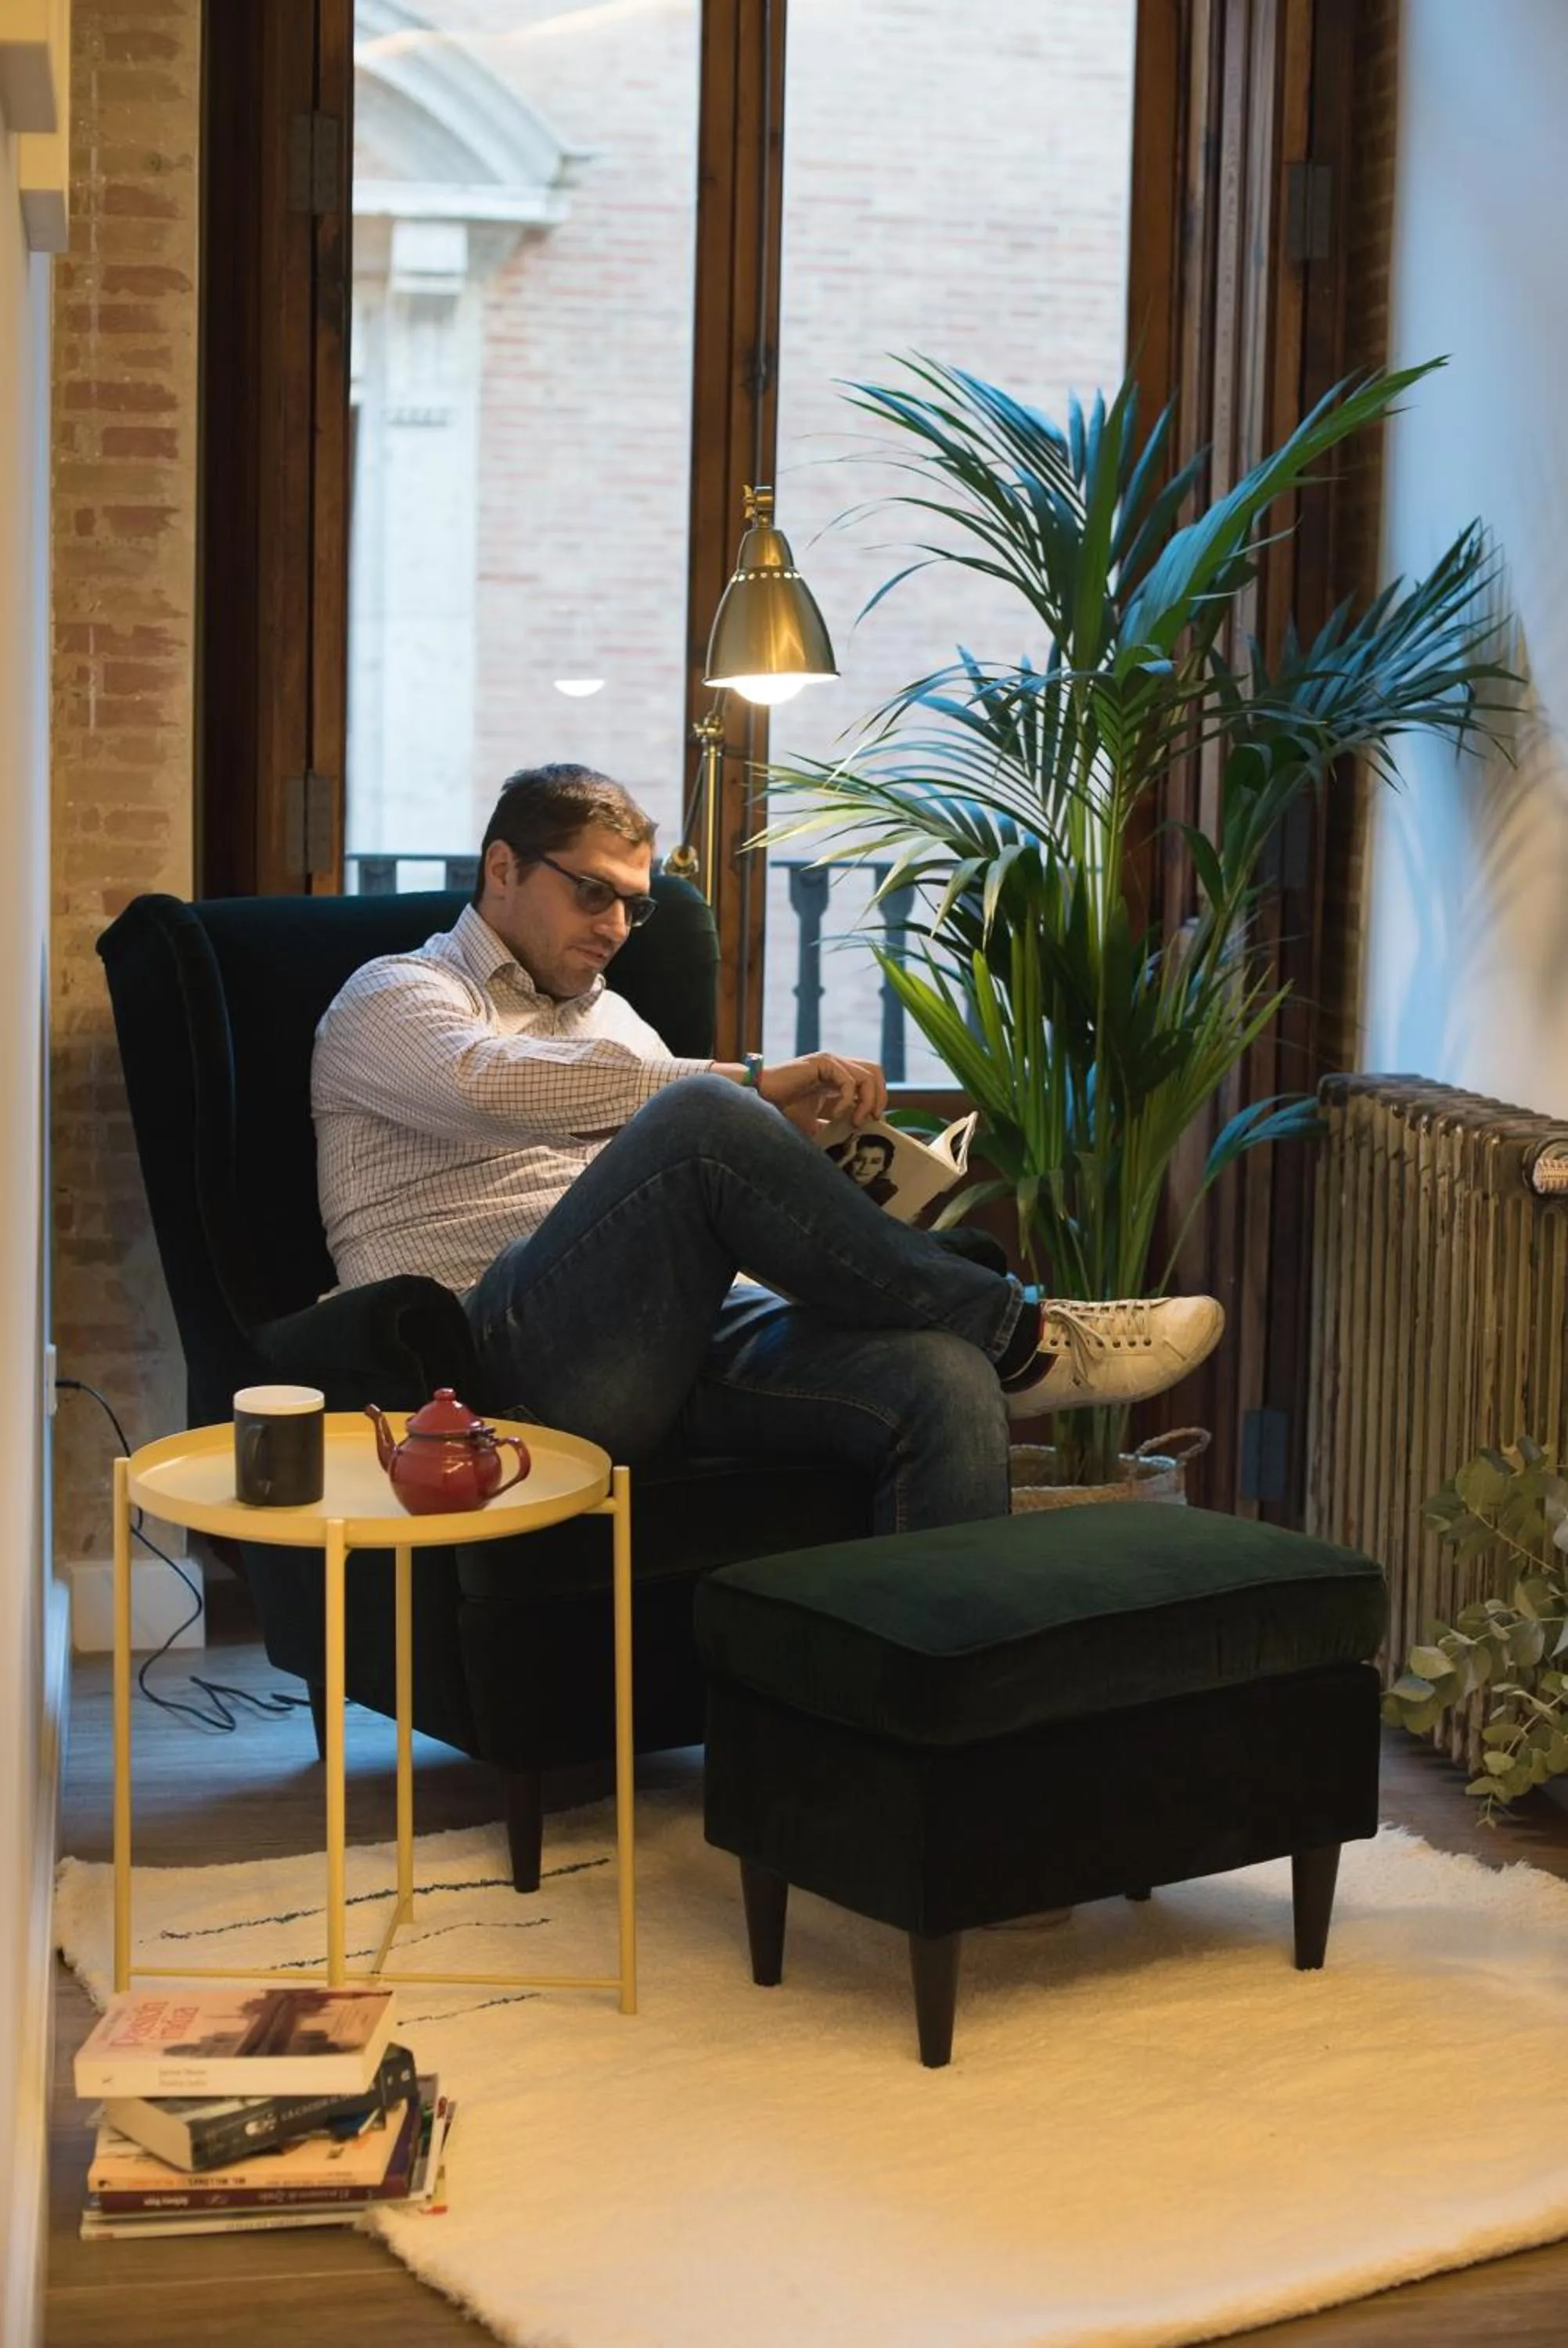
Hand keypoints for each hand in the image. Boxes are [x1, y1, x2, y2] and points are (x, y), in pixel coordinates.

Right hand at [756, 1053, 886, 1134]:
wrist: (760, 1099)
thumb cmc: (781, 1111)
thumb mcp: (814, 1123)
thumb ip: (833, 1127)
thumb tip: (852, 1140)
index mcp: (837, 1077)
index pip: (870, 1081)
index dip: (877, 1101)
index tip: (873, 1123)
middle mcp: (836, 1066)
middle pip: (875, 1072)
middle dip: (880, 1097)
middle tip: (873, 1119)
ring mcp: (830, 1062)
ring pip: (868, 1075)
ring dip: (868, 1101)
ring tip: (856, 1121)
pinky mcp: (823, 1063)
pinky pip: (849, 1080)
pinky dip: (849, 1100)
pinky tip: (837, 1115)